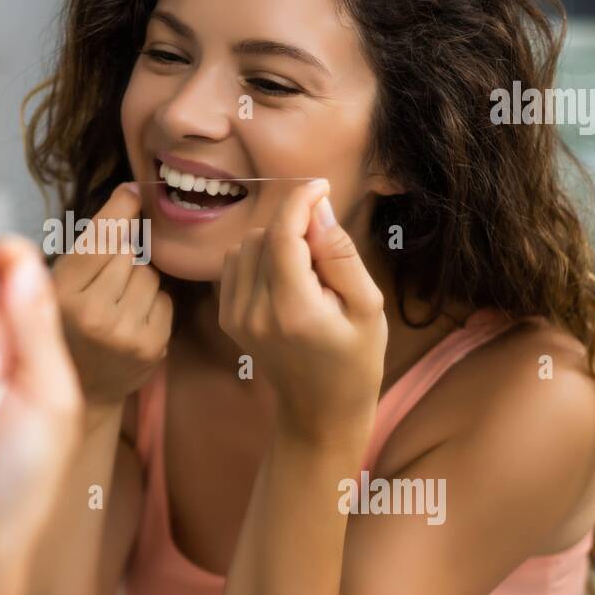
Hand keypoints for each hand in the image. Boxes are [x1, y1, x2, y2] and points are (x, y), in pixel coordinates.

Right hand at [53, 183, 171, 408]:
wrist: (84, 388)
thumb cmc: (68, 324)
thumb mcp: (57, 284)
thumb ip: (88, 246)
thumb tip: (132, 193)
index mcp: (61, 294)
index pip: (101, 238)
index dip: (120, 209)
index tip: (133, 191)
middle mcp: (93, 314)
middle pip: (127, 252)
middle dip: (121, 256)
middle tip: (105, 280)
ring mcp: (126, 334)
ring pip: (149, 274)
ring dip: (138, 280)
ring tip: (117, 303)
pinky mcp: (152, 346)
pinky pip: (165, 298)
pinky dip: (153, 302)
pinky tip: (133, 318)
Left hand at [218, 180, 386, 448]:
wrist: (319, 408)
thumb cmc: (355, 357)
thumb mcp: (367, 306)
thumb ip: (340, 255)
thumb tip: (317, 208)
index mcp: (293, 311)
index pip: (283, 236)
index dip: (300, 200)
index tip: (322, 186)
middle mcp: (255, 312)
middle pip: (264, 235)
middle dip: (295, 227)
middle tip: (325, 251)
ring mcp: (235, 316)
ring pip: (246, 245)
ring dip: (276, 241)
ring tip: (307, 270)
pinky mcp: (227, 317)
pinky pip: (235, 263)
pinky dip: (259, 257)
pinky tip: (285, 278)